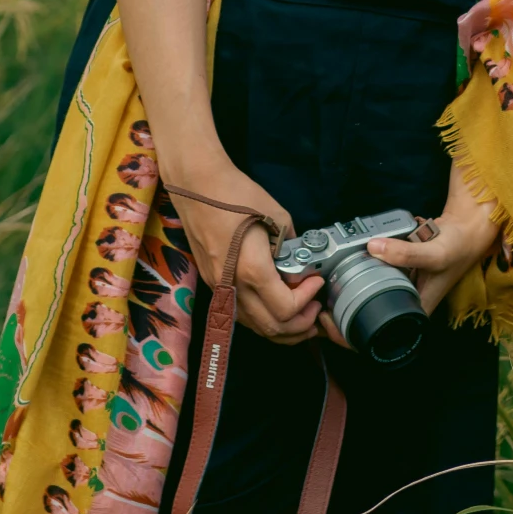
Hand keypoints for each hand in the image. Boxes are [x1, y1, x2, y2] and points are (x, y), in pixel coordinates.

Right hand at [166, 160, 323, 344]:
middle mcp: (233, 287)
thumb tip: (299, 263)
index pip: (286, 308)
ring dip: (280, 328)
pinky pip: (240, 315)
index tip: (316, 281)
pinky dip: (261, 318)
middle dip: (299, 325)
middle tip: (314, 310)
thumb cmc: (235, 194)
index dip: (307, 300)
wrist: (195, 185)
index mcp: (252, 269)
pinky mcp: (211, 284)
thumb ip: (291, 245)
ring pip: (254, 327)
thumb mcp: (277, 215)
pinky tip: (273, 305)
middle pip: (271, 328)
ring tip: (299, 315)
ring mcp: (218, 288)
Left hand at [318, 166, 500, 343]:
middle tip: (317, 304)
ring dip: (342, 301)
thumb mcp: (434, 252)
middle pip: (364, 325)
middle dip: (337, 320)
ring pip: (364, 305)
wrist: (466, 231)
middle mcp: (402, 307)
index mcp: (411, 314)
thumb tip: (374, 247)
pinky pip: (369, 283)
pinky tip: (339, 271)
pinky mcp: (393, 275)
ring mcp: (396, 292)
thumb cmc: (457, 248)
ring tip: (321, 291)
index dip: (347, 338)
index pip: (375, 339)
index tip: (328, 322)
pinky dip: (354, 280)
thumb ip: (406, 252)